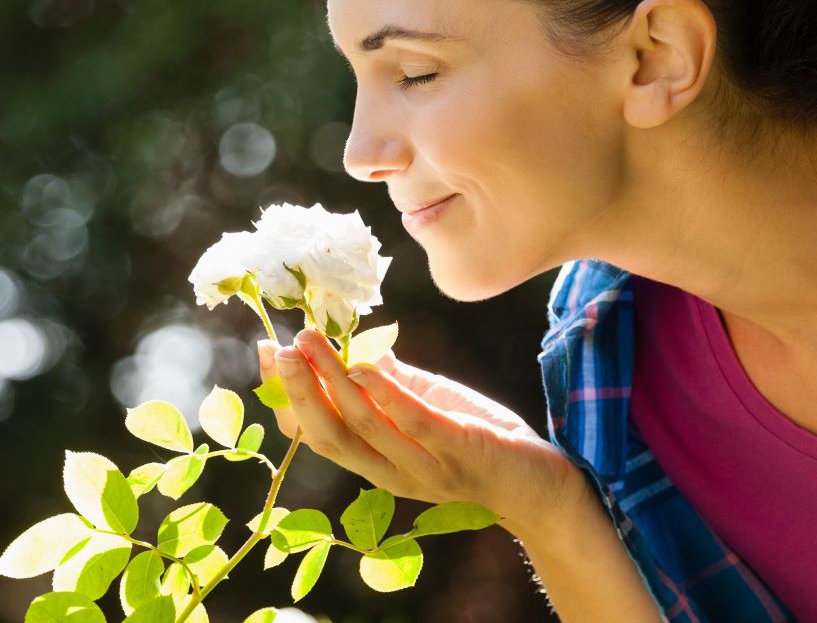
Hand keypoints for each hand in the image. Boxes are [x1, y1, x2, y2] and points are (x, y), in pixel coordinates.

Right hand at [257, 329, 587, 537]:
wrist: (538, 481)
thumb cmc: (480, 439)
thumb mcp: (429, 408)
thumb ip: (395, 386)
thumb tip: (358, 352)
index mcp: (377, 461)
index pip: (318, 434)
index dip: (290, 396)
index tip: (269, 353)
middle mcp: (390, 472)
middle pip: (328, 434)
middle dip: (299, 390)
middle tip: (281, 348)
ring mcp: (423, 466)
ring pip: (363, 427)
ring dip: (332, 383)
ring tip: (312, 344)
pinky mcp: (457, 451)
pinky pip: (413, 424)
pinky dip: (386, 396)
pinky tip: (365, 367)